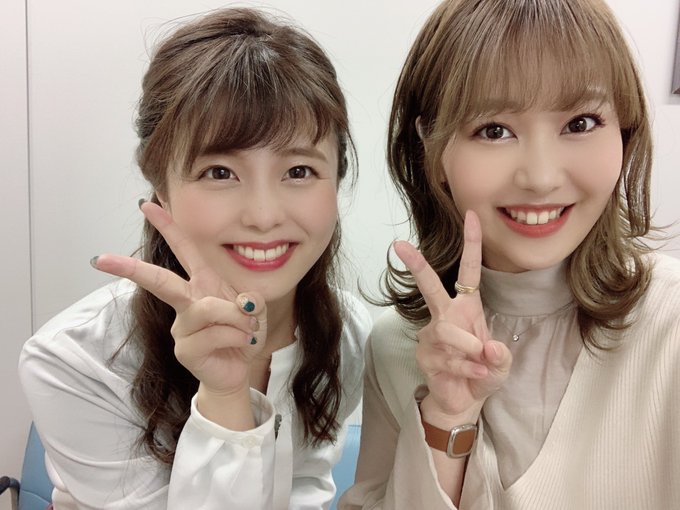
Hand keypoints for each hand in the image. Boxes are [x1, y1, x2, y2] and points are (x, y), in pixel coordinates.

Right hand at [92, 201, 266, 397]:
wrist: (241, 369)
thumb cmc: (243, 333)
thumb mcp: (255, 310)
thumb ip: (252, 299)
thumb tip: (242, 302)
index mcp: (202, 284)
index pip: (183, 249)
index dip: (167, 226)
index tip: (147, 203)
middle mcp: (187, 302)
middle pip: (159, 280)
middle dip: (131, 268)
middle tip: (102, 260)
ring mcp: (182, 327)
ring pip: (208, 308)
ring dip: (237, 318)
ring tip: (247, 329)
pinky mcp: (185, 349)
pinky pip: (217, 334)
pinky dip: (239, 337)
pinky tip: (241, 344)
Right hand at [394, 210, 511, 422]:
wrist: (464, 400)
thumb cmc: (482, 372)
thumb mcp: (502, 364)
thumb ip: (501, 356)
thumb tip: (489, 347)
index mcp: (466, 307)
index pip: (469, 271)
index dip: (471, 244)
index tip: (471, 215)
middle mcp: (446, 315)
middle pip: (430, 285)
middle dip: (416, 264)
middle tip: (399, 244)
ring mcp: (431, 334)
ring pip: (448, 332)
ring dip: (469, 349)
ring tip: (480, 365)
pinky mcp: (423, 354)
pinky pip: (446, 357)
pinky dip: (466, 368)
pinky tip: (472, 375)